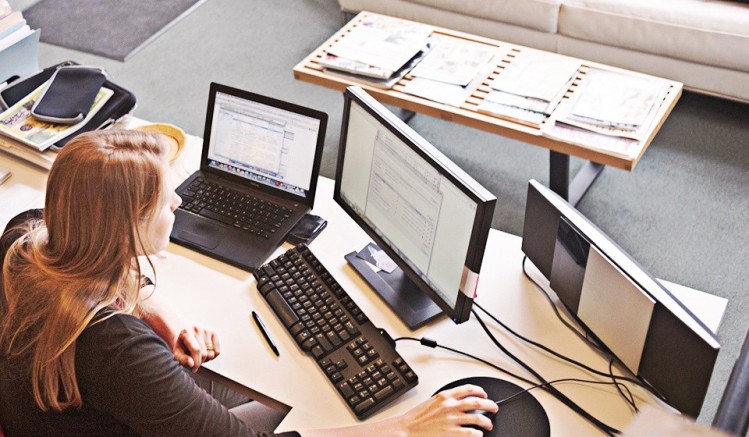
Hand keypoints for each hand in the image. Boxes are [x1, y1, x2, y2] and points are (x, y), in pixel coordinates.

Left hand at [174, 325, 220, 371]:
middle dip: (200, 361)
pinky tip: (206, 353)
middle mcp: (198, 329)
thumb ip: (182, 359)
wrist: (184, 335)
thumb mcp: (177, 352)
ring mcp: (206, 331)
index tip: (194, 369)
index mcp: (187, 332)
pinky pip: (217, 351)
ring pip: (212, 354)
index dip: (196, 362)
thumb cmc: (181, 345)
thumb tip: (191, 364)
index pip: (196, 350)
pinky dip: (213, 355)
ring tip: (199, 356)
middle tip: (194, 361)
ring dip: (206, 359)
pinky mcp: (213, 333)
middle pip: (204, 353)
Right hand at [300, 384, 498, 436]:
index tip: (484, 394)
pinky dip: (478, 434)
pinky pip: (472, 433)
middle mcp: (451, 406)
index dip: (479, 391)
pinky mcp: (453, 434)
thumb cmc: (415, 419)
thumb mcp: (430, 403)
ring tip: (489, 424)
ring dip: (486, 421)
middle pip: (477, 402)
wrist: (406, 430)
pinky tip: (478, 435)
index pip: (467, 389)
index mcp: (444, 396)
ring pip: (477, 418)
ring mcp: (453, 420)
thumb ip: (443, 401)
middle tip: (494, 408)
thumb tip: (454, 401)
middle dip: (489, 404)